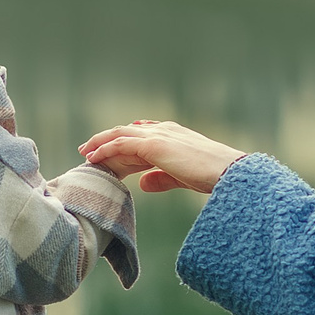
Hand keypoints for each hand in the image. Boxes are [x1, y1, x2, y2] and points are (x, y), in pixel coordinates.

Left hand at [80, 120, 246, 193]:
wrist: (227, 172)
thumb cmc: (212, 176)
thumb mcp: (181, 177)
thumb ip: (161, 178)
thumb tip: (142, 183)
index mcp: (173, 136)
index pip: (141, 136)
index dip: (122, 144)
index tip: (108, 152)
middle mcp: (164, 131)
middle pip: (127, 132)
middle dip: (106, 140)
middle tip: (89, 150)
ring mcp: (158, 136)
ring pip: (120, 134)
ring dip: (101, 142)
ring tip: (86, 152)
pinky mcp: (154, 145)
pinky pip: (121, 144)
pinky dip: (106, 149)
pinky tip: (95, 158)